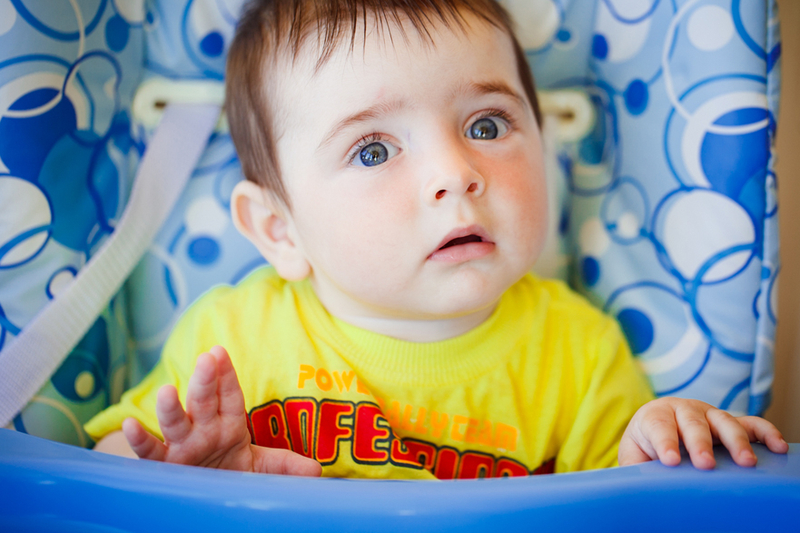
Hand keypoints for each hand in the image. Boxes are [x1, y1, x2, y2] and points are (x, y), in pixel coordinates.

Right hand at [121, 345, 320, 475]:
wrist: (207, 497)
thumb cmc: (231, 473)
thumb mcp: (261, 469)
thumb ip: (286, 466)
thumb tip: (318, 472)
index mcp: (228, 423)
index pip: (229, 395)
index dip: (226, 376)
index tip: (221, 353)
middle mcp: (203, 429)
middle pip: (204, 401)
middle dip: (205, 380)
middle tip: (206, 358)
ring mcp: (182, 446)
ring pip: (175, 422)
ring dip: (171, 407)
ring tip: (168, 390)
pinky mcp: (165, 466)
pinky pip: (150, 452)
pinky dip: (139, 440)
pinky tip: (130, 424)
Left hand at [619, 397, 788, 469]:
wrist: (655, 434)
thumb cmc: (644, 448)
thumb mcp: (634, 457)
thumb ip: (635, 468)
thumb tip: (636, 485)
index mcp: (655, 415)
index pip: (658, 427)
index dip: (665, 443)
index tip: (671, 461)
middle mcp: (682, 410)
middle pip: (692, 423)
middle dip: (699, 443)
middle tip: (706, 464)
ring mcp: (708, 415)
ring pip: (723, 422)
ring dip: (735, 441)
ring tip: (746, 462)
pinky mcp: (728, 423)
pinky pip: (750, 424)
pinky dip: (764, 432)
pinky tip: (777, 446)